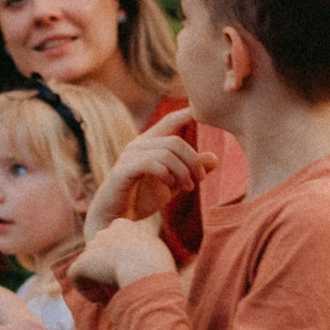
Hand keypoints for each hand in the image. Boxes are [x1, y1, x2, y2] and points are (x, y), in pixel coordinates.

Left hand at [69, 215, 177, 296]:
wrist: (144, 269)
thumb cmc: (157, 263)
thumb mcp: (158, 249)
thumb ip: (146, 249)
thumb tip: (147, 256)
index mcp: (123, 225)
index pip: (114, 238)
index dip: (116, 255)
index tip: (125, 270)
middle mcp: (105, 231)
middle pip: (99, 249)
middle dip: (102, 265)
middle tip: (113, 283)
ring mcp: (92, 246)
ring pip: (87, 263)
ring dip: (93, 278)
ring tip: (104, 295)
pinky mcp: (82, 262)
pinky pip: (75, 275)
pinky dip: (83, 288)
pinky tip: (97, 299)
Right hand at [85, 109, 215, 237]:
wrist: (115, 220)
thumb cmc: (141, 199)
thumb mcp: (173, 184)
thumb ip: (190, 171)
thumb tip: (214, 159)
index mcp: (149, 144)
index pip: (170, 121)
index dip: (186, 113)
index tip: (201, 109)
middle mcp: (138, 145)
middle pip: (175, 141)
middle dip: (193, 161)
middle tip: (200, 179)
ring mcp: (129, 157)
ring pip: (166, 152)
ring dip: (183, 172)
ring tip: (188, 188)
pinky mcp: (123, 171)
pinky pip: (151, 163)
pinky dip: (166, 174)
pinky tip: (170, 186)